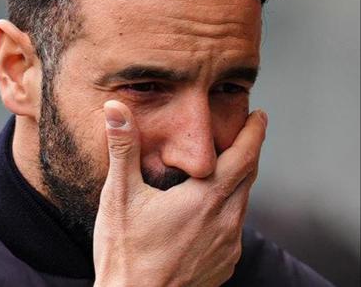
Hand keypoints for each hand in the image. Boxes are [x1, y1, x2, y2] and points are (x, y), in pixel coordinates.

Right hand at [92, 100, 266, 286]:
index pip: (243, 157)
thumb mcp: (119, 195)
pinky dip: (228, 209)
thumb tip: (115, 109)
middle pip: (248, 178)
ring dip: (238, 181)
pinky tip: (209, 209)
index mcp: (205, 200)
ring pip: (242, 203)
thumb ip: (122, 148)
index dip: (254, 133)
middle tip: (246, 132)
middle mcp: (225, 222)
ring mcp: (227, 247)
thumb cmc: (125, 252)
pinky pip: (234, 228)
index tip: (259, 115)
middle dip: (249, 152)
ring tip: (224, 168)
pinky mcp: (223, 265)